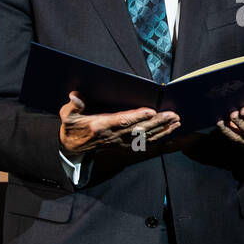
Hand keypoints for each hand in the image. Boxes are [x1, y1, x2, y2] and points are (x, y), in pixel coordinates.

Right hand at [59, 91, 179, 153]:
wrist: (72, 147)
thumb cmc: (71, 127)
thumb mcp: (67, 116)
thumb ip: (73, 106)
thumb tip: (75, 96)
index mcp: (100, 126)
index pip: (122, 121)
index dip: (137, 116)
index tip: (151, 110)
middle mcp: (113, 135)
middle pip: (139, 129)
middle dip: (158, 122)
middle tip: (174, 115)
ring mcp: (120, 142)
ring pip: (145, 137)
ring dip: (162, 130)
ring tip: (177, 122)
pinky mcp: (124, 145)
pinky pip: (144, 143)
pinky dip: (158, 138)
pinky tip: (170, 131)